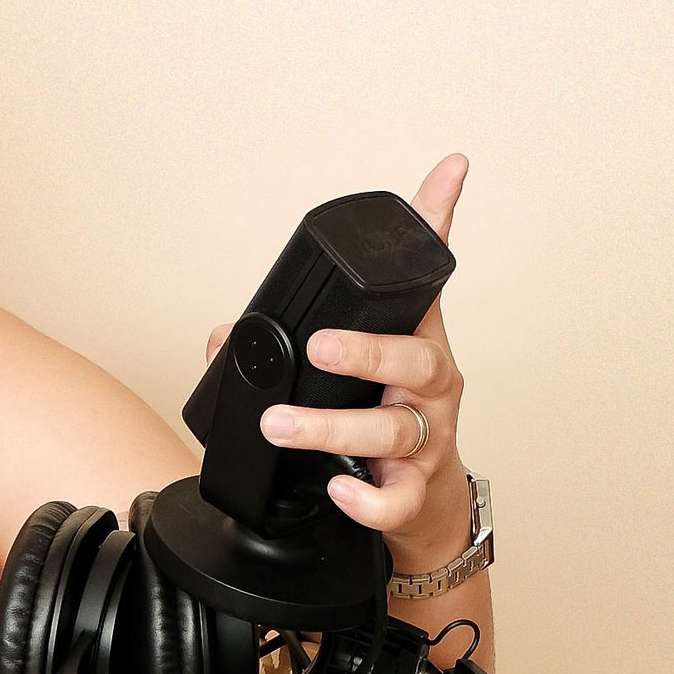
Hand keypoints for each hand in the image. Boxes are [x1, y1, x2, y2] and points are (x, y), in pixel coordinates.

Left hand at [204, 155, 472, 566]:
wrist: (418, 505)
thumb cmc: (376, 418)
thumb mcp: (345, 372)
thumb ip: (286, 342)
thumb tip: (225, 338)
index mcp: (411, 335)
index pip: (428, 269)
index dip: (438, 216)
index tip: (448, 168)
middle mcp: (429, 380)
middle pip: (412, 357)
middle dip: (364, 351)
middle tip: (317, 348)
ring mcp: (427, 436)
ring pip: (391, 428)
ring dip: (330, 428)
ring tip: (280, 425)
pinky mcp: (415, 489)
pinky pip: (396, 496)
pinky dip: (365, 498)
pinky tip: (338, 490)